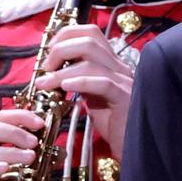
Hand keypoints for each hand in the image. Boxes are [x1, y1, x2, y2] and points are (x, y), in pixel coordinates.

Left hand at [25, 24, 136, 158]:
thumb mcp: (92, 98)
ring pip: (92, 60)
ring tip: (45, 84)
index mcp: (111, 64)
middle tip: (45, 68)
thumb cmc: (114, 125)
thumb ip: (78, 82)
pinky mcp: (125, 99)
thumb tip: (52, 74)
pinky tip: (65, 88)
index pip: (90, 33)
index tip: (47, 53)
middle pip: (90, 39)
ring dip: (62, 70)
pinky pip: (103, 83)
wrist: (136, 148)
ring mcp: (124, 81)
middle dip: (61, 48)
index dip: (65, 35)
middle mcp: (119, 67)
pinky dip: (80, 82)